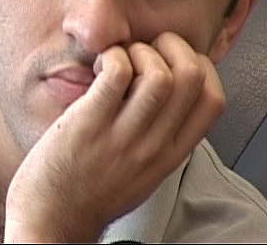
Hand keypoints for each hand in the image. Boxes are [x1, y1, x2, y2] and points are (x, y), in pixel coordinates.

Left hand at [4, 32, 225, 242]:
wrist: (51, 220)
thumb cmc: (92, 189)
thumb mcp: (145, 169)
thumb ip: (163, 135)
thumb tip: (169, 91)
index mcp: (171, 154)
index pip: (214, 100)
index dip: (201, 65)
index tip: (171, 61)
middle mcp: (154, 145)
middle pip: (193, 77)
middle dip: (172, 46)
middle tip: (145, 51)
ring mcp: (123, 136)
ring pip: (159, 75)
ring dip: (139, 51)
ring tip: (120, 60)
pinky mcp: (90, 124)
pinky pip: (116, 73)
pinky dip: (112, 56)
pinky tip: (98, 67)